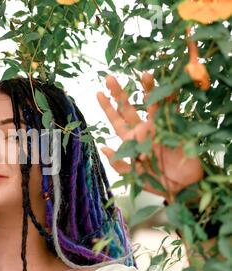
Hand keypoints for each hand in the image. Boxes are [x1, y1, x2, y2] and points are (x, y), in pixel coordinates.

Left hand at [96, 73, 203, 202]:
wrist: (179, 189)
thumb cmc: (155, 182)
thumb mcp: (132, 175)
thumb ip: (119, 163)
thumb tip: (103, 147)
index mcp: (131, 140)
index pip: (116, 121)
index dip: (108, 108)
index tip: (98, 93)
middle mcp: (143, 130)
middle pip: (129, 108)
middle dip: (119, 94)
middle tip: (109, 78)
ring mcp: (158, 127)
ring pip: (152, 105)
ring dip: (148, 89)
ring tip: (144, 74)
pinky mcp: (174, 129)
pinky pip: (173, 112)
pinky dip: (171, 100)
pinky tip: (169, 87)